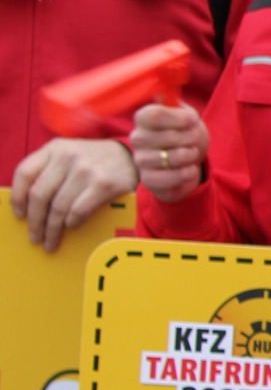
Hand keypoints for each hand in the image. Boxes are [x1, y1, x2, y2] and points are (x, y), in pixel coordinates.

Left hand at [11, 138, 136, 251]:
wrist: (134, 157)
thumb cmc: (95, 162)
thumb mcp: (69, 155)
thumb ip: (48, 171)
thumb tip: (27, 206)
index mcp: (55, 148)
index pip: (25, 173)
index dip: (17, 197)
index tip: (19, 215)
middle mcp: (69, 155)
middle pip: (40, 194)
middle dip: (35, 221)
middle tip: (35, 237)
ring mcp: (87, 169)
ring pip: (58, 207)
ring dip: (52, 229)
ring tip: (51, 241)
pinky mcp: (105, 184)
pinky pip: (79, 211)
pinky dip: (72, 223)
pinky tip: (71, 226)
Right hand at [129, 101, 208, 205]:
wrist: (189, 161)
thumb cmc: (186, 134)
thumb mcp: (185, 115)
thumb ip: (175, 104)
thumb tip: (164, 86)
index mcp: (144, 118)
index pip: (154, 115)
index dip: (178, 118)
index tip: (193, 120)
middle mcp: (138, 138)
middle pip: (168, 136)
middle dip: (190, 137)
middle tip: (193, 139)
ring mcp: (141, 160)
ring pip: (172, 158)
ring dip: (190, 155)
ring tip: (190, 154)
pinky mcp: (149, 180)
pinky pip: (172, 177)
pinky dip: (187, 173)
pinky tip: (187, 169)